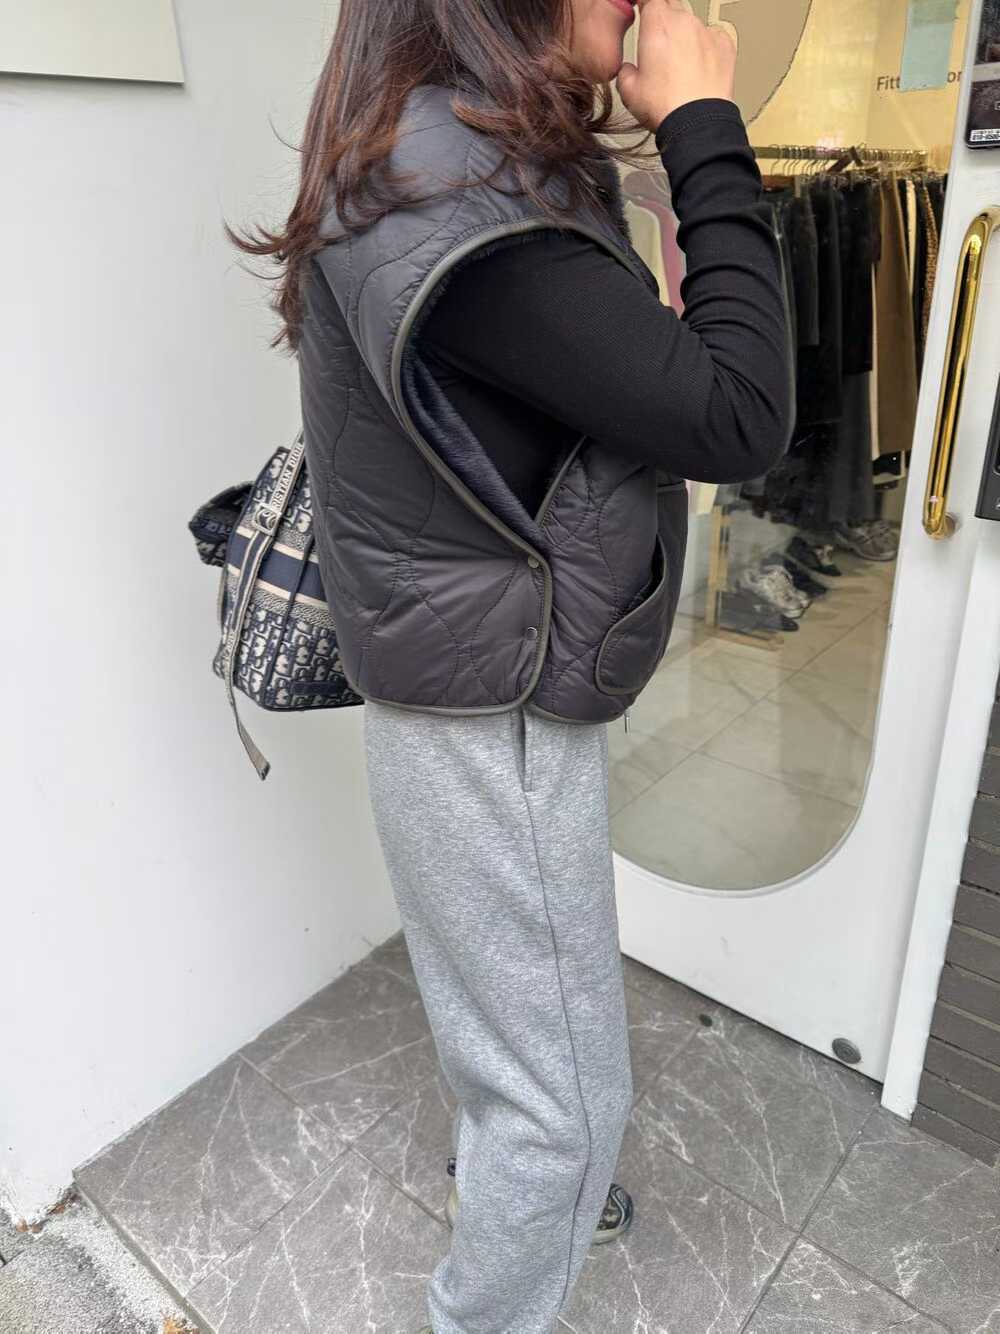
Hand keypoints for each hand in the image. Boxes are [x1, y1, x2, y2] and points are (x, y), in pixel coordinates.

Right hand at [616, 0, 736, 131]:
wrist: (698, 123)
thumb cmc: (666, 106)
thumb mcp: (629, 92)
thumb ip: (625, 71)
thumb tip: (628, 70)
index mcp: (657, 24)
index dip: (644, 3)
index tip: (642, 9)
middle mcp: (684, 21)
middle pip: (671, 5)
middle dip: (664, 19)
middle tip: (660, 43)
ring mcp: (706, 32)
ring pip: (692, 23)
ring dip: (684, 36)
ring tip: (680, 65)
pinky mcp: (725, 45)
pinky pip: (712, 37)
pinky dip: (705, 48)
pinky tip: (699, 68)